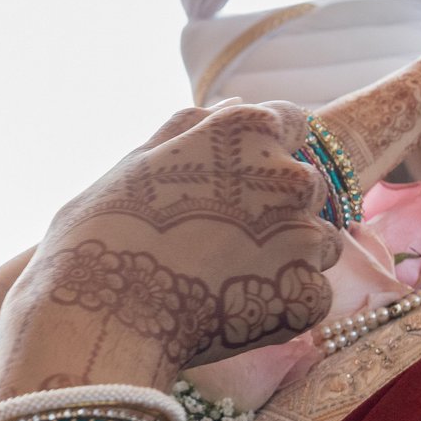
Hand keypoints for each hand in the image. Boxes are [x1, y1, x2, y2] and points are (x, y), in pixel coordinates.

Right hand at [0, 103, 341, 403]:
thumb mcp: (136, 163)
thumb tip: (232, 101)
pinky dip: (280, 304)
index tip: (230, 184)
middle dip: (275, 208)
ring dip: (285, 256)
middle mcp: (289, 176)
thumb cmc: (103, 235)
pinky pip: (310, 294)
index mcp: (247, 130)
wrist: (103, 318)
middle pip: (307, 185)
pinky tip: (231, 309)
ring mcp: (304, 238)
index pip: (289, 122)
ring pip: (318, 241)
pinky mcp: (307, 296)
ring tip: (224, 278)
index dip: (260, 154)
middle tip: (217, 240)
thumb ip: (191, 128)